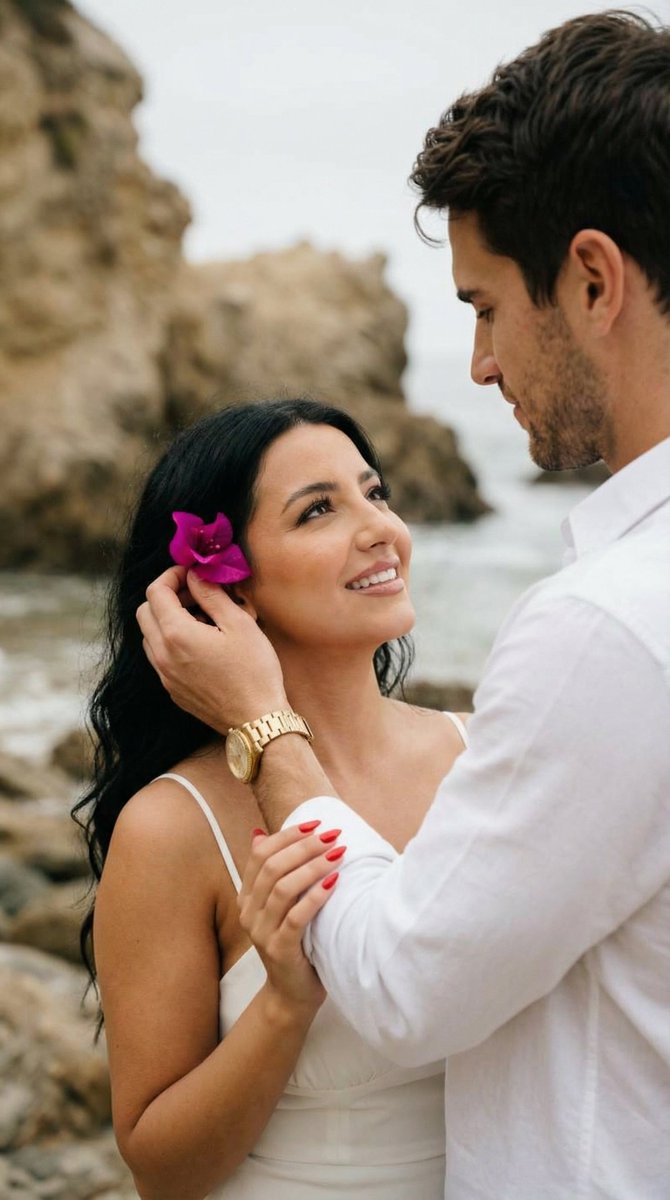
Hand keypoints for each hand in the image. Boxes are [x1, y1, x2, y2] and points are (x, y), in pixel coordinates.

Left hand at [137, 566, 286, 732]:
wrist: (256, 720)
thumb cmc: (254, 671)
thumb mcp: (239, 624)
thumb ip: (212, 595)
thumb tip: (196, 576)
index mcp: (176, 635)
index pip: (156, 592)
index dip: (171, 575)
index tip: (191, 573)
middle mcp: (163, 655)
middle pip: (145, 612)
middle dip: (166, 596)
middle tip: (195, 594)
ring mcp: (165, 676)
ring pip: (149, 636)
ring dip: (167, 620)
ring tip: (201, 620)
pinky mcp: (173, 690)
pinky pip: (160, 657)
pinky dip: (171, 642)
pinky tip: (201, 645)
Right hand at [238, 824, 343, 1012]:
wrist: (291, 993)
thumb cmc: (294, 942)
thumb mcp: (279, 905)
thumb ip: (271, 873)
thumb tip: (259, 832)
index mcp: (246, 897)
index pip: (260, 854)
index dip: (287, 835)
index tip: (316, 823)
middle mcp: (249, 912)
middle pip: (272, 867)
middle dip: (304, 846)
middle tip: (332, 835)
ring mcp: (261, 932)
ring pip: (283, 888)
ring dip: (313, 866)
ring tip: (338, 853)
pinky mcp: (279, 950)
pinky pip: (296, 917)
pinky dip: (316, 896)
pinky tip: (335, 882)